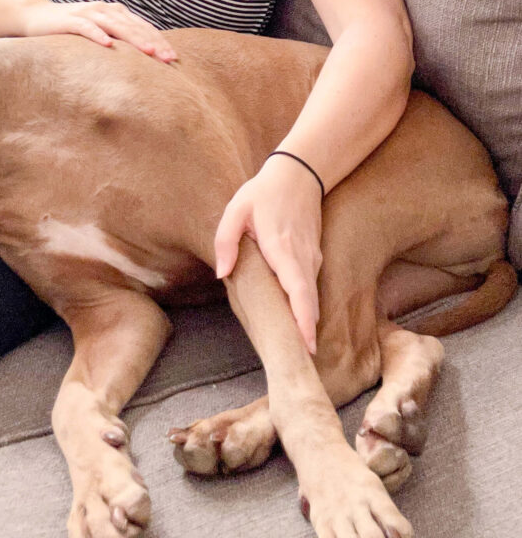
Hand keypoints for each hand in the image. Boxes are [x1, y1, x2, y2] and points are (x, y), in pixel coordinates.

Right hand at [20, 0, 177, 61]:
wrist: (36, 18)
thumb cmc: (72, 30)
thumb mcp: (100, 33)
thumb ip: (119, 41)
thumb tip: (142, 60)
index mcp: (116, 13)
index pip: (143, 27)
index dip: (160, 41)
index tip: (174, 59)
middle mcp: (105, 9)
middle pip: (134, 26)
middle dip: (153, 43)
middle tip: (168, 59)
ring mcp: (88, 13)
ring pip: (116, 25)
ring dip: (133, 38)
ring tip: (149, 52)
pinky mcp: (69, 20)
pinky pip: (86, 27)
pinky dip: (98, 35)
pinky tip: (108, 45)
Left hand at [214, 154, 323, 353]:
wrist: (301, 172)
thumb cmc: (264, 192)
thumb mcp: (236, 209)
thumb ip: (226, 241)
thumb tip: (222, 274)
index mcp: (282, 247)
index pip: (298, 289)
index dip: (303, 318)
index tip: (306, 345)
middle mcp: (303, 258)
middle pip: (309, 302)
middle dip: (306, 334)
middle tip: (300, 365)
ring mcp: (312, 259)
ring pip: (311, 297)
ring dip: (304, 324)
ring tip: (297, 353)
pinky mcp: (314, 260)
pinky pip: (309, 289)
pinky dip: (304, 309)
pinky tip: (294, 326)